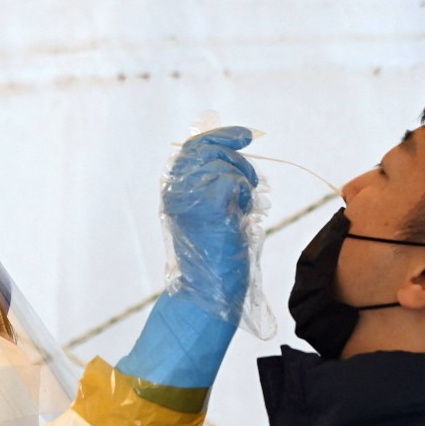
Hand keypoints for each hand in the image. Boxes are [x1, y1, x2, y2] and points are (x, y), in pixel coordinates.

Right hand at [163, 126, 257, 320]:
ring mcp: (189, 194)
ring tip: (244, 208)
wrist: (207, 289)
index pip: (196, 146)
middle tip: (251, 187)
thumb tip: (233, 149)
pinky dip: (244, 195)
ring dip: (244, 183)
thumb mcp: (211, 210)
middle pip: (213, 150)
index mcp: (173, 188)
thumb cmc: (213, 256)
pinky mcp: (207, 203)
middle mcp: (175, 188)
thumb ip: (215, 182)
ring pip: (226, 164)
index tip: (247, 136)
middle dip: (240, 163)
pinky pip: (234, 180)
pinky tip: (241, 214)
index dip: (223, 136)